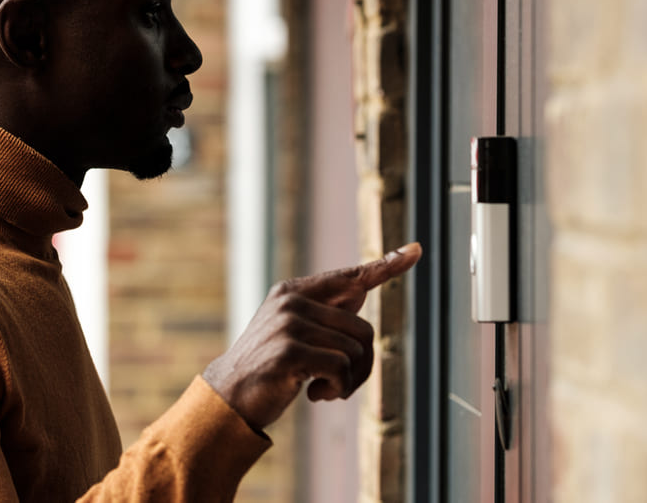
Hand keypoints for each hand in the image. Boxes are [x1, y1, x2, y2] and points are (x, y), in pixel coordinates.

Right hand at [202, 243, 421, 430]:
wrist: (229, 396)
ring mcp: (289, 323)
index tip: (416, 250)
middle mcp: (291, 301)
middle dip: (361, 366)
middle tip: (339, 384)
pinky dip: (336, 389)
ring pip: (355, 352)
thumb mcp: (293, 332)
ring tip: (321, 389)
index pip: (349, 276)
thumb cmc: (269, 368)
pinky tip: (314, 395)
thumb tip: (361, 287)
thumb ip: (323, 313)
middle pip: (363, 330)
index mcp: (293, 291)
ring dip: (347, 382)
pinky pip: (341, 368)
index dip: (387, 265)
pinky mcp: (290, 350)